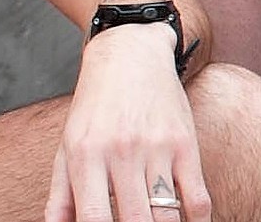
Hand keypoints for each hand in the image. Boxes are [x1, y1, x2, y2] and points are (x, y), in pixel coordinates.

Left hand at [45, 26, 210, 221]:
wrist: (129, 54)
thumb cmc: (94, 107)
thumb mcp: (69, 144)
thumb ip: (62, 193)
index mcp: (85, 154)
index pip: (93, 217)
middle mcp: (120, 151)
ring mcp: (155, 148)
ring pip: (168, 217)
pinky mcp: (186, 145)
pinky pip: (198, 201)